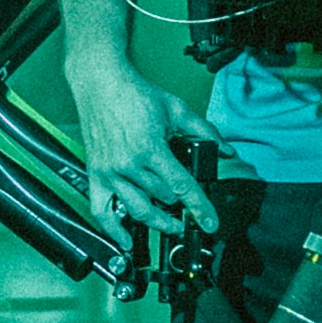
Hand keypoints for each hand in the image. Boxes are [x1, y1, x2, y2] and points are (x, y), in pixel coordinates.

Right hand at [70, 62, 224, 260]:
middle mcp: (129, 164)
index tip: (209, 223)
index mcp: (151, 148)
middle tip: (188, 210)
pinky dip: (113, 230)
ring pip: (137, 209)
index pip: (181, 186)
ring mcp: (110, 171)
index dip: (198, 208)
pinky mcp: (95, 174)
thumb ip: (204, 130)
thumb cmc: (135, 93)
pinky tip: (125, 240)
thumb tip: (226, 149)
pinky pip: (101, 210)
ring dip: (156, 220)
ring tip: (169, 223)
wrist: (100, 82)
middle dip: (179, 206)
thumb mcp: (176, 109)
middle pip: (162, 199)